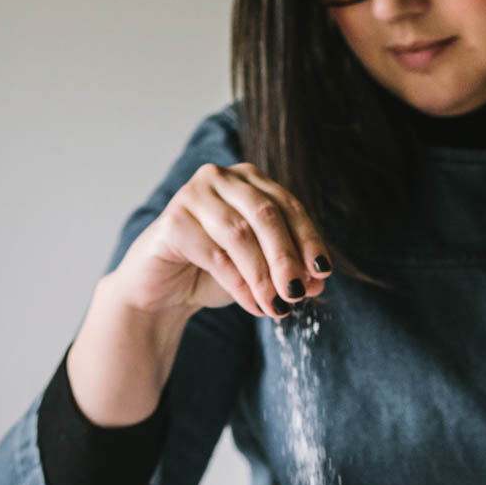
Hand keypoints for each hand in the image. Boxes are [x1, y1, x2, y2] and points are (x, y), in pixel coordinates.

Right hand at [112, 162, 331, 321]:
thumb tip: (318, 281)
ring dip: (263, 276)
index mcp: (247, 180)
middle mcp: (219, 177)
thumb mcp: (259, 271)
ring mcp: (193, 194)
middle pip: (266, 214)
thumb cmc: (213, 273)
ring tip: (278, 307)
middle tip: (298, 293)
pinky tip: (254, 306)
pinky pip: (215, 254)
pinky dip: (239, 284)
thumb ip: (288, 271)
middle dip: (286, 257)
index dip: (308, 238)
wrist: (163, 291)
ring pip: (241, 234)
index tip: (322, 272)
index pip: (287, 205)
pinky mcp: (173, 220)